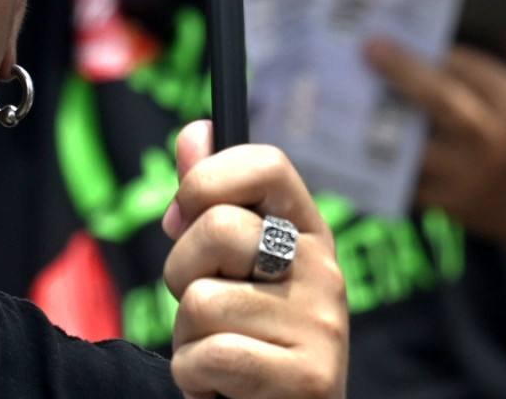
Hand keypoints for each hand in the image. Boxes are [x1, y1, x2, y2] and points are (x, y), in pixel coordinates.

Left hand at [159, 123, 347, 398]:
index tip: (185, 214)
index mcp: (309, 233)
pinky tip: (223, 388)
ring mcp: (321, 324)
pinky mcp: (307, 377)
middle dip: (181, 275)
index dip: (210, 179)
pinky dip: (195, 381)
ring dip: (187, 341)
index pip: (267, 164)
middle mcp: (324, 270)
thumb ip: (213, 204)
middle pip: (217, 231)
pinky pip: (207, 358)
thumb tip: (194, 133)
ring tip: (220, 356)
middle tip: (204, 309)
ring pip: (200, 304)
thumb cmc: (256, 343)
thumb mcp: (238, 270)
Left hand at [364, 7, 505, 256]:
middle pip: (438, 103)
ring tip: (347, 92)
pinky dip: (378, 164)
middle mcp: (494, 143)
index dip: (436, 44)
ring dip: (380, 120)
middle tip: (368, 47)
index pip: (471, 68)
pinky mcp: (450, 206)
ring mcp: (468, 179)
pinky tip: (352, 140)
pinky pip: (405, 183)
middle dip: (400, 73)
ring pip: (413, 147)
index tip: (406, 22)